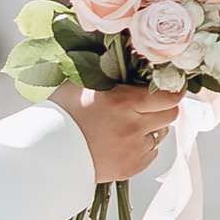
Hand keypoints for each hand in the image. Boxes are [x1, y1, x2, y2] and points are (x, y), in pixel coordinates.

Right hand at [53, 76, 182, 184]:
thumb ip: (106, 68)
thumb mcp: (80, 82)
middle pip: (170, 115)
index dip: (174, 89)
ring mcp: (133, 150)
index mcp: (123, 102)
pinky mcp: (130, 168)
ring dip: (150, 128)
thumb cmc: (61, 114)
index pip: (169, 95)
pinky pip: (149, 153)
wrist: (45, 154)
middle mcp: (133, 127)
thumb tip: (125, 51)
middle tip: (147, 105)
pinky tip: (120, 142)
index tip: (172, 86)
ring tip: (127, 125)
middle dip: (162, 108)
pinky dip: (141, 147)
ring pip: (160, 135)